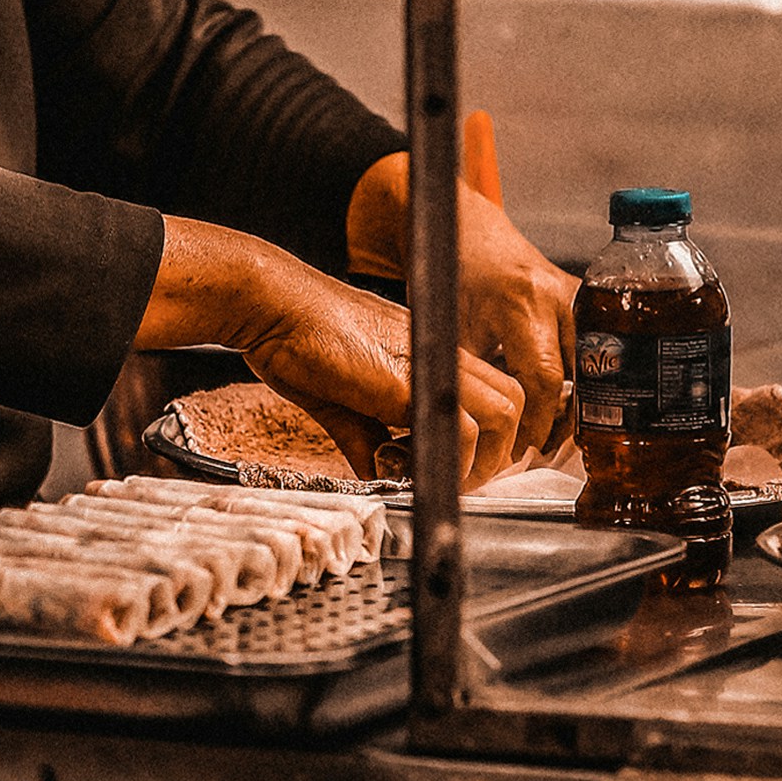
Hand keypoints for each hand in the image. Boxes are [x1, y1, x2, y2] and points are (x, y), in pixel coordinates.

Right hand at [136, 218, 524, 488]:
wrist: (268, 304)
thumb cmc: (294, 338)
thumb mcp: (340, 399)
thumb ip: (367, 436)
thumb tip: (376, 473)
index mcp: (427, 351)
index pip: (492, 393)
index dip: (486, 437)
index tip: (452, 465)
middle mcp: (437, 352)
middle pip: (513, 404)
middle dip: (493, 453)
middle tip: (448, 477)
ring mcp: (427, 363)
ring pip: (501, 416)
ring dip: (474, 460)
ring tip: (426, 474)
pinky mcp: (406, 382)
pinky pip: (456, 429)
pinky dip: (439, 460)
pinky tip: (394, 464)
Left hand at [346, 155, 576, 460]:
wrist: (460, 227)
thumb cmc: (447, 273)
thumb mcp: (450, 330)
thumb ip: (467, 379)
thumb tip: (470, 436)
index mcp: (522, 304)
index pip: (543, 379)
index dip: (535, 421)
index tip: (520, 446)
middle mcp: (558, 297)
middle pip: (576, 378)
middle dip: (559, 421)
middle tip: (538, 448)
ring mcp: (576, 296)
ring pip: (589, 367)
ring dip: (572, 404)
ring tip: (549, 435)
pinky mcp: (582, 298)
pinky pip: (590, 350)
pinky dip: (576, 380)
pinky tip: (559, 404)